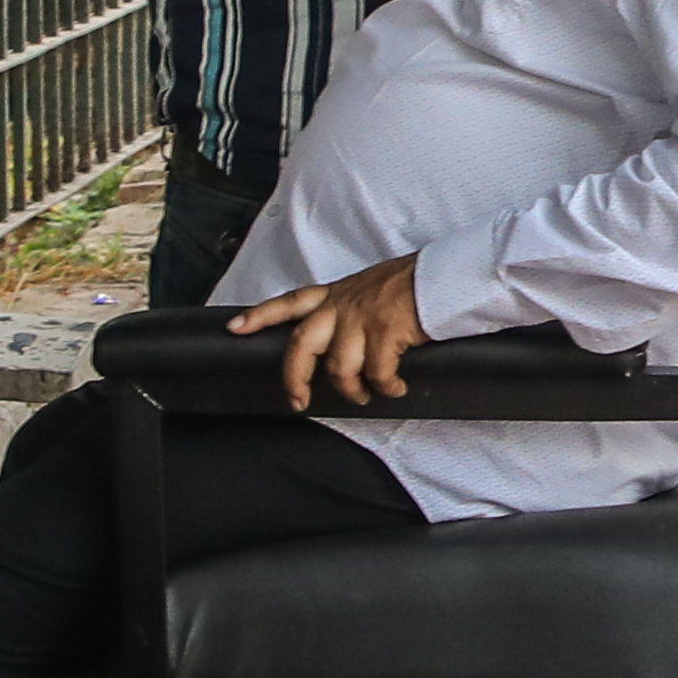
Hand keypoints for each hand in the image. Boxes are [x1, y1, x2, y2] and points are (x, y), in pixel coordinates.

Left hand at [230, 253, 425, 407]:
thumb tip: (339, 342)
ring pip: (339, 367)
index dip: (259, 316)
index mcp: (336, 294)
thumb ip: (347, 309)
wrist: (442, 276)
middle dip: (295, 378)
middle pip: (302, 345)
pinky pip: (378, 374)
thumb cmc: (410, 286)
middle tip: (298, 400)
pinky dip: (387, 387)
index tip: (235, 329)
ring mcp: (362, 318)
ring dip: (353, 390)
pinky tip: (396, 387)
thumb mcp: (368, 289)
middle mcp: (342, 305)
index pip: (289, 302)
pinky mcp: (386, 331)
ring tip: (367, 394)